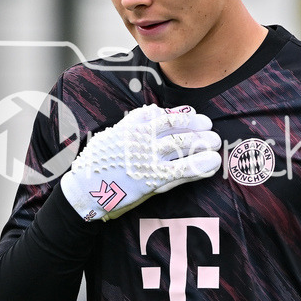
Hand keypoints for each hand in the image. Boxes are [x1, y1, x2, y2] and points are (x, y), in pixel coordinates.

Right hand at [60, 104, 221, 221]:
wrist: (85, 189)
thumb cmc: (99, 163)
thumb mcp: (113, 135)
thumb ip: (134, 122)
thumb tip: (153, 110)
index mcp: (131, 127)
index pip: (163, 116)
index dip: (184, 116)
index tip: (196, 116)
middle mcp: (141, 139)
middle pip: (176, 129)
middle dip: (197, 128)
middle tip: (211, 129)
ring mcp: (147, 158)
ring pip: (181, 145)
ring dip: (202, 143)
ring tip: (215, 143)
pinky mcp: (151, 179)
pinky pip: (181, 170)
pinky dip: (199, 165)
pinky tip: (212, 163)